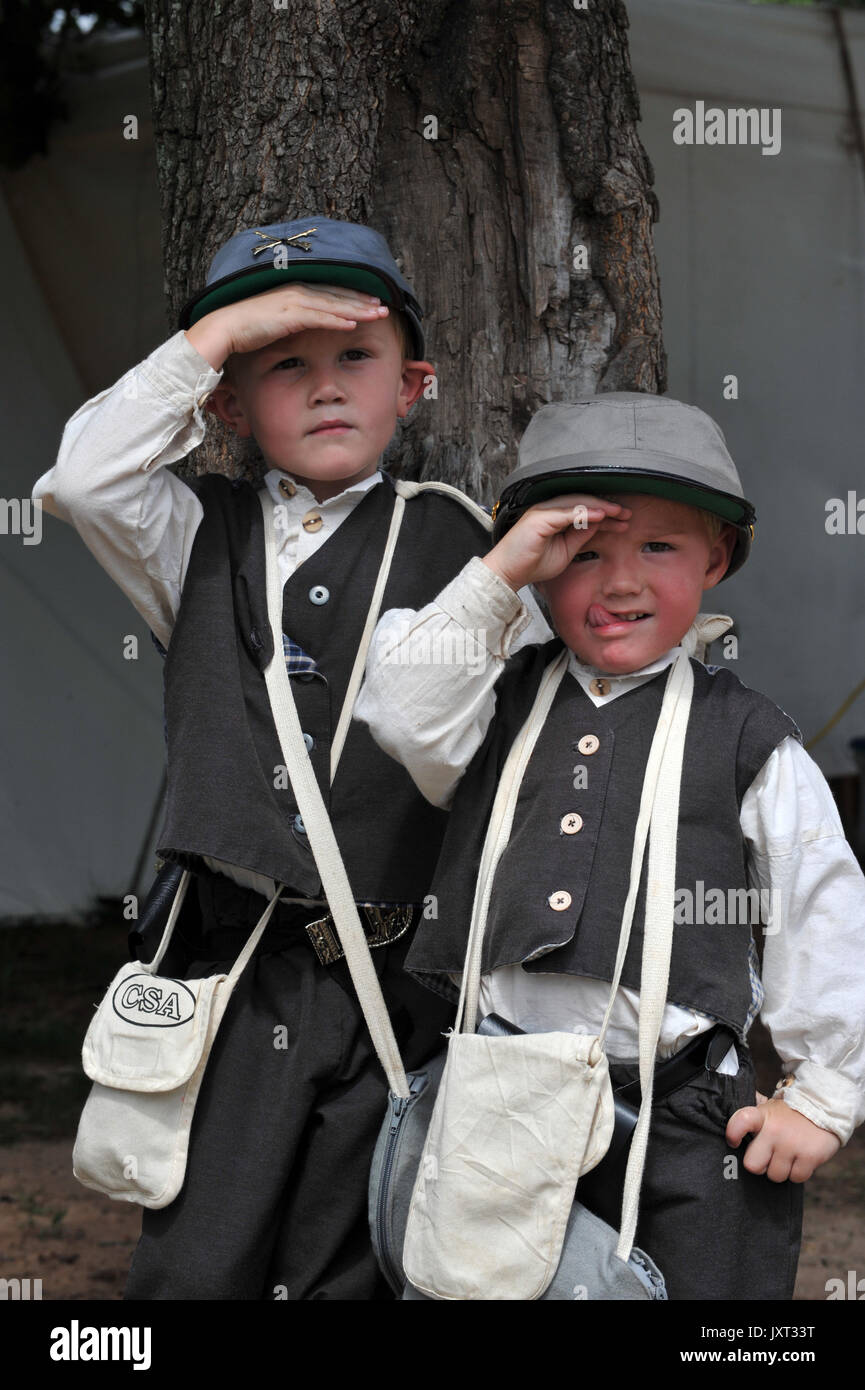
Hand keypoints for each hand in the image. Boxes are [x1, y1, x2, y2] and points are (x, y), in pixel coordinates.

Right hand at [185, 282, 390, 368]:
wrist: (225, 327)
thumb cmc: (248, 328)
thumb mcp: (277, 321)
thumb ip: (293, 320)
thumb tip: (306, 328)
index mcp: (295, 291)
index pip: (331, 293)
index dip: (354, 297)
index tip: (373, 302)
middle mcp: (297, 292)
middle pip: (338, 296)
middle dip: (363, 301)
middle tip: (386, 306)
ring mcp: (294, 301)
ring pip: (333, 305)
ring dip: (358, 309)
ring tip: (379, 314)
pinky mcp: (289, 314)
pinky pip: (319, 318)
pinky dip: (337, 320)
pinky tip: (354, 324)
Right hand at [482, 495, 630, 591]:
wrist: (507, 573)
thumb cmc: (531, 564)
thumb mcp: (565, 551)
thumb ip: (580, 536)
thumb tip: (599, 525)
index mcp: (555, 516)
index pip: (585, 510)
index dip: (605, 514)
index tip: (623, 520)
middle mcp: (549, 509)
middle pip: (583, 502)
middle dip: (607, 508)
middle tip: (627, 514)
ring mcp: (543, 511)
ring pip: (577, 503)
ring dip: (600, 507)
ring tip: (618, 513)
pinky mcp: (539, 518)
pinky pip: (566, 513)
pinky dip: (585, 513)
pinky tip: (601, 516)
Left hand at [726, 1093, 840, 1181]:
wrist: (824, 1107)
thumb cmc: (789, 1113)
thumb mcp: (768, 1108)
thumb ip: (751, 1117)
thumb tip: (731, 1122)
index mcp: (761, 1116)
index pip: (739, 1122)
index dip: (733, 1134)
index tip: (734, 1141)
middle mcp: (774, 1130)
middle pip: (752, 1165)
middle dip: (760, 1165)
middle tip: (769, 1156)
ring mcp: (792, 1144)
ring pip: (775, 1176)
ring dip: (781, 1170)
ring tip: (788, 1155)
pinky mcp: (810, 1156)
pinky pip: (796, 1178)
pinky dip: (798, 1172)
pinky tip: (801, 1158)